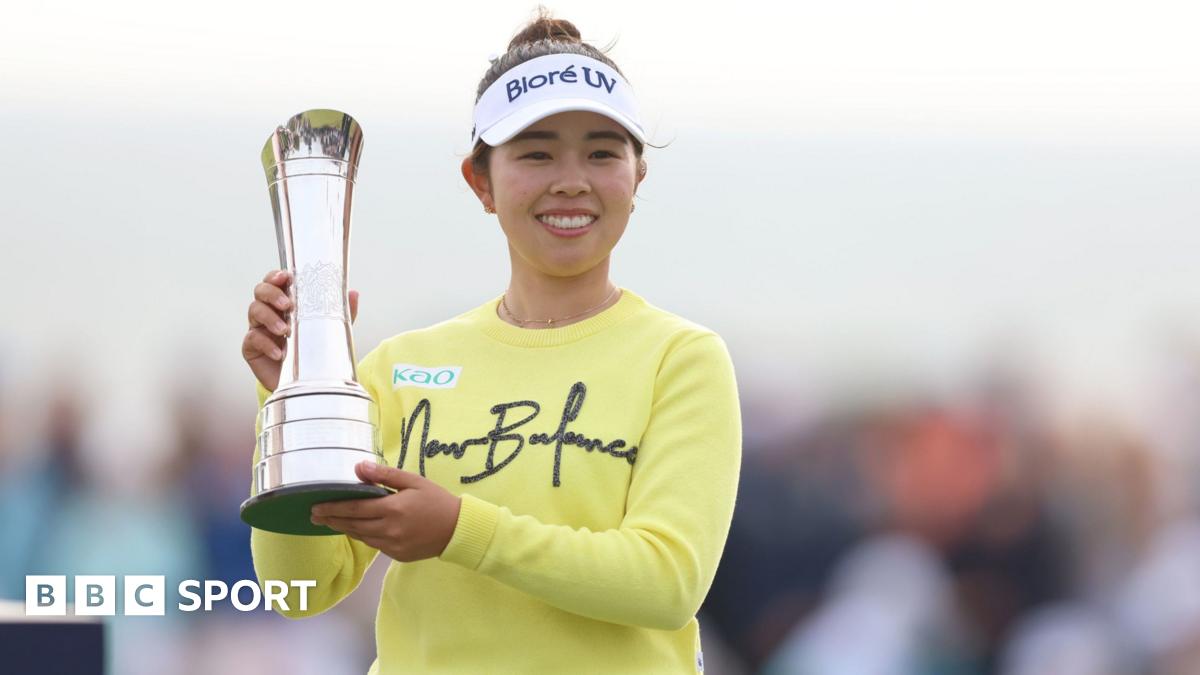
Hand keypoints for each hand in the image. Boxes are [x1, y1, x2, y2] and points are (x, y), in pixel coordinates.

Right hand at [242, 269, 359, 390]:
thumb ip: (339, 312)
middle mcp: (269, 311)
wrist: (303, 381)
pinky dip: (266, 344)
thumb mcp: (329, 330)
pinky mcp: (251, 347)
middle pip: (260, 291)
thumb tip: (353, 293)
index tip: (286, 277)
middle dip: (272, 293)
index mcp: (284, 303)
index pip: (275, 282)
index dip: (276, 276)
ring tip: (285, 330)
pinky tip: (280, 353)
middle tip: (287, 304)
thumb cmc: (312, 350)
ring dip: (270, 317)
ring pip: (254, 311)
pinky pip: (253, 339)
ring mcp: (258, 328)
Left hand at [310, 462, 462, 562]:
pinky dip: (363, 535)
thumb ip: (385, 475)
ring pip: (361, 536)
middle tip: (314, 515)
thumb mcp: (413, 481)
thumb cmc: (436, 500)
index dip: (332, 507)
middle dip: (331, 519)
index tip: (315, 506)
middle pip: (352, 524)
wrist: (458, 529)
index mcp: (392, 509)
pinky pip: (374, 544)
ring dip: (345, 528)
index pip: (354, 508)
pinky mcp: (397, 555)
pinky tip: (356, 529)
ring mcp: (393, 545)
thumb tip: (358, 467)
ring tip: (330, 521)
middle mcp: (389, 529)